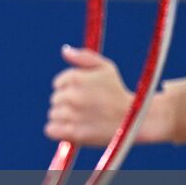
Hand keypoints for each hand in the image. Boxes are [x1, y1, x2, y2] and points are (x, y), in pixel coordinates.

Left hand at [46, 45, 173, 144]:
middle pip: (55, 99)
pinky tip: (72, 128)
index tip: (84, 93)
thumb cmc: (118, 92)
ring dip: (64, 117)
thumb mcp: (106, 68)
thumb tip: (64, 51)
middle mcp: (72, 96)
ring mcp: (72, 115)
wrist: (135, 119)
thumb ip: (84, 57)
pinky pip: (51, 130)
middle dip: (67, 102)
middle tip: (86, 107)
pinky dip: (58, 130)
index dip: (70, 88)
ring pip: (53, 114)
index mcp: (76, 78)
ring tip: (83, 118)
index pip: (57, 83)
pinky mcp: (74, 133)